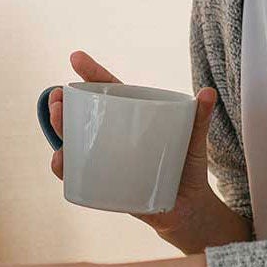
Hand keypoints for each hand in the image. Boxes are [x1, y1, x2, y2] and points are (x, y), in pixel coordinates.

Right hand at [48, 50, 218, 235]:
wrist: (189, 209)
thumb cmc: (189, 168)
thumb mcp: (194, 141)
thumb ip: (200, 118)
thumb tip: (209, 93)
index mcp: (131, 117)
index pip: (108, 90)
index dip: (91, 74)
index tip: (76, 57)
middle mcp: (112, 136)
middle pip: (81, 116)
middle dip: (64, 104)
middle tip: (58, 98)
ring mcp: (105, 160)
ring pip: (73, 143)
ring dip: (59, 131)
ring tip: (58, 121)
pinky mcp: (104, 184)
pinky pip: (77, 175)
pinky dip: (65, 168)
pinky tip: (60, 161)